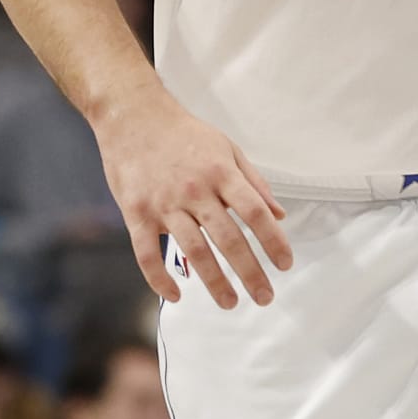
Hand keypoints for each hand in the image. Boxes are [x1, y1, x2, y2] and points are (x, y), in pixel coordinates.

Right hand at [97, 84, 292, 311]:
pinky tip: (176, 295)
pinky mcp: (136, 213)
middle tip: (265, 297)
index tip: (284, 265)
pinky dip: (160, 278)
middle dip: (250, 272)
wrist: (132, 116)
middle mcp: (195, 190)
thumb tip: (279, 214)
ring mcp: (164, 204)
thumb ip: (254, 183)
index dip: (273, 241)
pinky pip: (147, 253)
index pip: (255, 213)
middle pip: (228, 239)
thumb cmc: (183, 134)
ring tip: (231, 302)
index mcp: (221, 173)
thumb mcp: (226, 149)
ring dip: (215, 282)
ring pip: (193, 251)